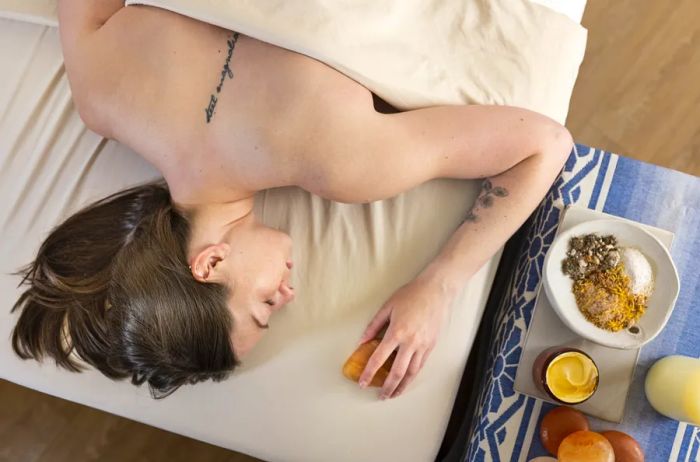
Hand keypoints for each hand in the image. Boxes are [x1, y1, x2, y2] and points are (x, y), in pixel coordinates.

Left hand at [356, 274, 453, 398]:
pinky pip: (421, 365)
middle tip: (380, 396)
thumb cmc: (411, 295)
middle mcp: (410, 342)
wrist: (436, 291)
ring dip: (402, 386)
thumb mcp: (388, 307)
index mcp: (396, 332)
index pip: (379, 358)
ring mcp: (423, 345)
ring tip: (394, 394)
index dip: (369, 373)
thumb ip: (374, 325)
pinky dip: (412, 375)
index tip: (363, 383)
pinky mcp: (431, 345)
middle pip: (397, 372)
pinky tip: (407, 380)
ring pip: (411, 372)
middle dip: (387, 387)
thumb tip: (362, 341)